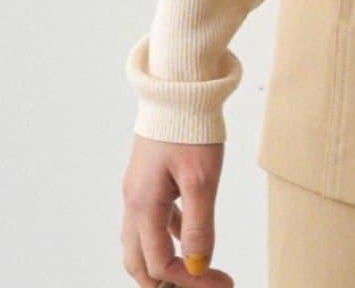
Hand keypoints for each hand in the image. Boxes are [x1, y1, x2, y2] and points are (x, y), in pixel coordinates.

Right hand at [121, 134, 233, 284]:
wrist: (179, 86)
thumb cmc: (190, 127)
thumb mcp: (202, 178)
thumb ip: (198, 225)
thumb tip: (197, 265)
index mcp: (143, 206)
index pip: (160, 263)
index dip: (189, 281)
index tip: (221, 283)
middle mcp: (134, 202)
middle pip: (139, 262)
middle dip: (166, 281)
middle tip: (201, 285)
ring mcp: (138, 190)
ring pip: (142, 243)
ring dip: (164, 261)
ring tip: (196, 268)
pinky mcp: (148, 178)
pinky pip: (151, 219)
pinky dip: (166, 236)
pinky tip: (186, 235)